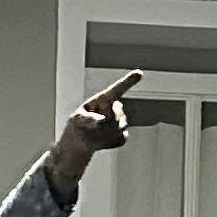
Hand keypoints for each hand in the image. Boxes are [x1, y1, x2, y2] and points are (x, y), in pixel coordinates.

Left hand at [46, 70, 142, 195]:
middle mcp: (114, 108)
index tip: (139, 73)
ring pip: (119, 129)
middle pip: (117, 116)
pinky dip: (109, 143)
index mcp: (103, 99)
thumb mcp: (77, 120)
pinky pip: (121, 139)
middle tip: (92, 128)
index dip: (128, 81)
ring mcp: (120, 121)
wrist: (80, 142)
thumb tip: (101, 120)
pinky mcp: (122, 134)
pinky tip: (100, 142)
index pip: (117, 89)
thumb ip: (87, 118)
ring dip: (105, 135)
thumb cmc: (78, 126)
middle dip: (105, 124)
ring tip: (93, 135)